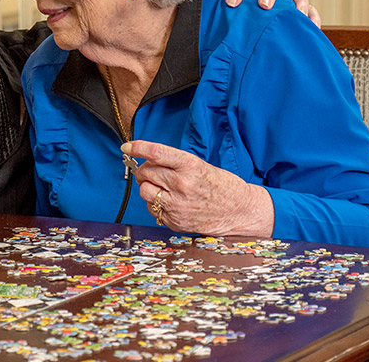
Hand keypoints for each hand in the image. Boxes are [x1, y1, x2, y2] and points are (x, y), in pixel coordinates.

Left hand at [122, 140, 273, 236]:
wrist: (241, 211)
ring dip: (148, 187)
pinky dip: (156, 204)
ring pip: (144, 191)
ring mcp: (177, 205)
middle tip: (153, 172)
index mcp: (190, 166)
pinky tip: (170, 202)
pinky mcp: (175, 221)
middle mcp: (181, 185)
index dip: (138, 147)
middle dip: (144, 170)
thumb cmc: (222, 186)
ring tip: (161, 187)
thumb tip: (147, 161)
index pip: (156, 153)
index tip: (127, 146)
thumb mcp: (201, 166)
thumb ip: (174, 163)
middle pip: (145, 172)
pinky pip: (152, 209)